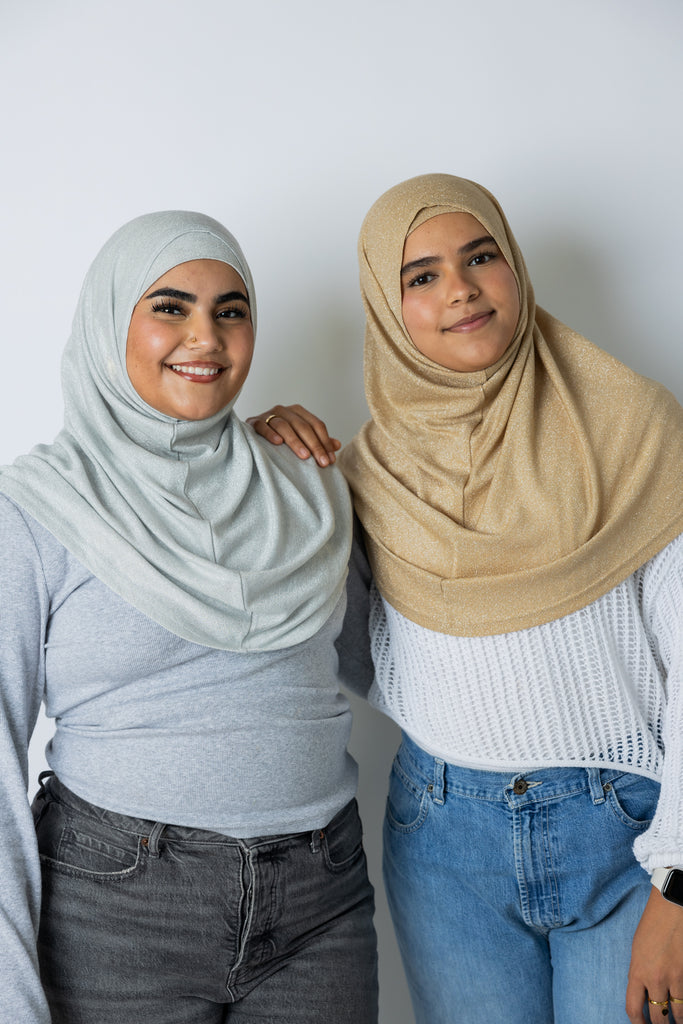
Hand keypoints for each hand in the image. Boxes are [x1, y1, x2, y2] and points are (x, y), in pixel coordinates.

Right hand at [246, 405, 340, 466]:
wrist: (253, 436)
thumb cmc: (281, 438)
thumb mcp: (301, 438)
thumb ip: (318, 441)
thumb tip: (337, 445)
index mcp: (298, 412)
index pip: (316, 425)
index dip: (325, 442)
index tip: (330, 460)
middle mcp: (284, 410)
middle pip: (303, 426)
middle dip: (314, 445)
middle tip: (321, 463)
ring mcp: (268, 415)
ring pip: (284, 426)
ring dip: (295, 441)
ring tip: (304, 456)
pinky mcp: (254, 422)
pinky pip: (262, 426)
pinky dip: (270, 434)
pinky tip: (278, 443)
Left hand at [627, 888, 682, 1021]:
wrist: (672, 908)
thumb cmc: (652, 925)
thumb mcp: (638, 950)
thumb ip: (640, 973)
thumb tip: (644, 993)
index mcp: (637, 971)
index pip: (633, 1009)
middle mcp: (655, 979)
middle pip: (659, 1017)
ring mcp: (675, 978)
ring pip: (679, 1013)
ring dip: (679, 1019)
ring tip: (678, 1019)